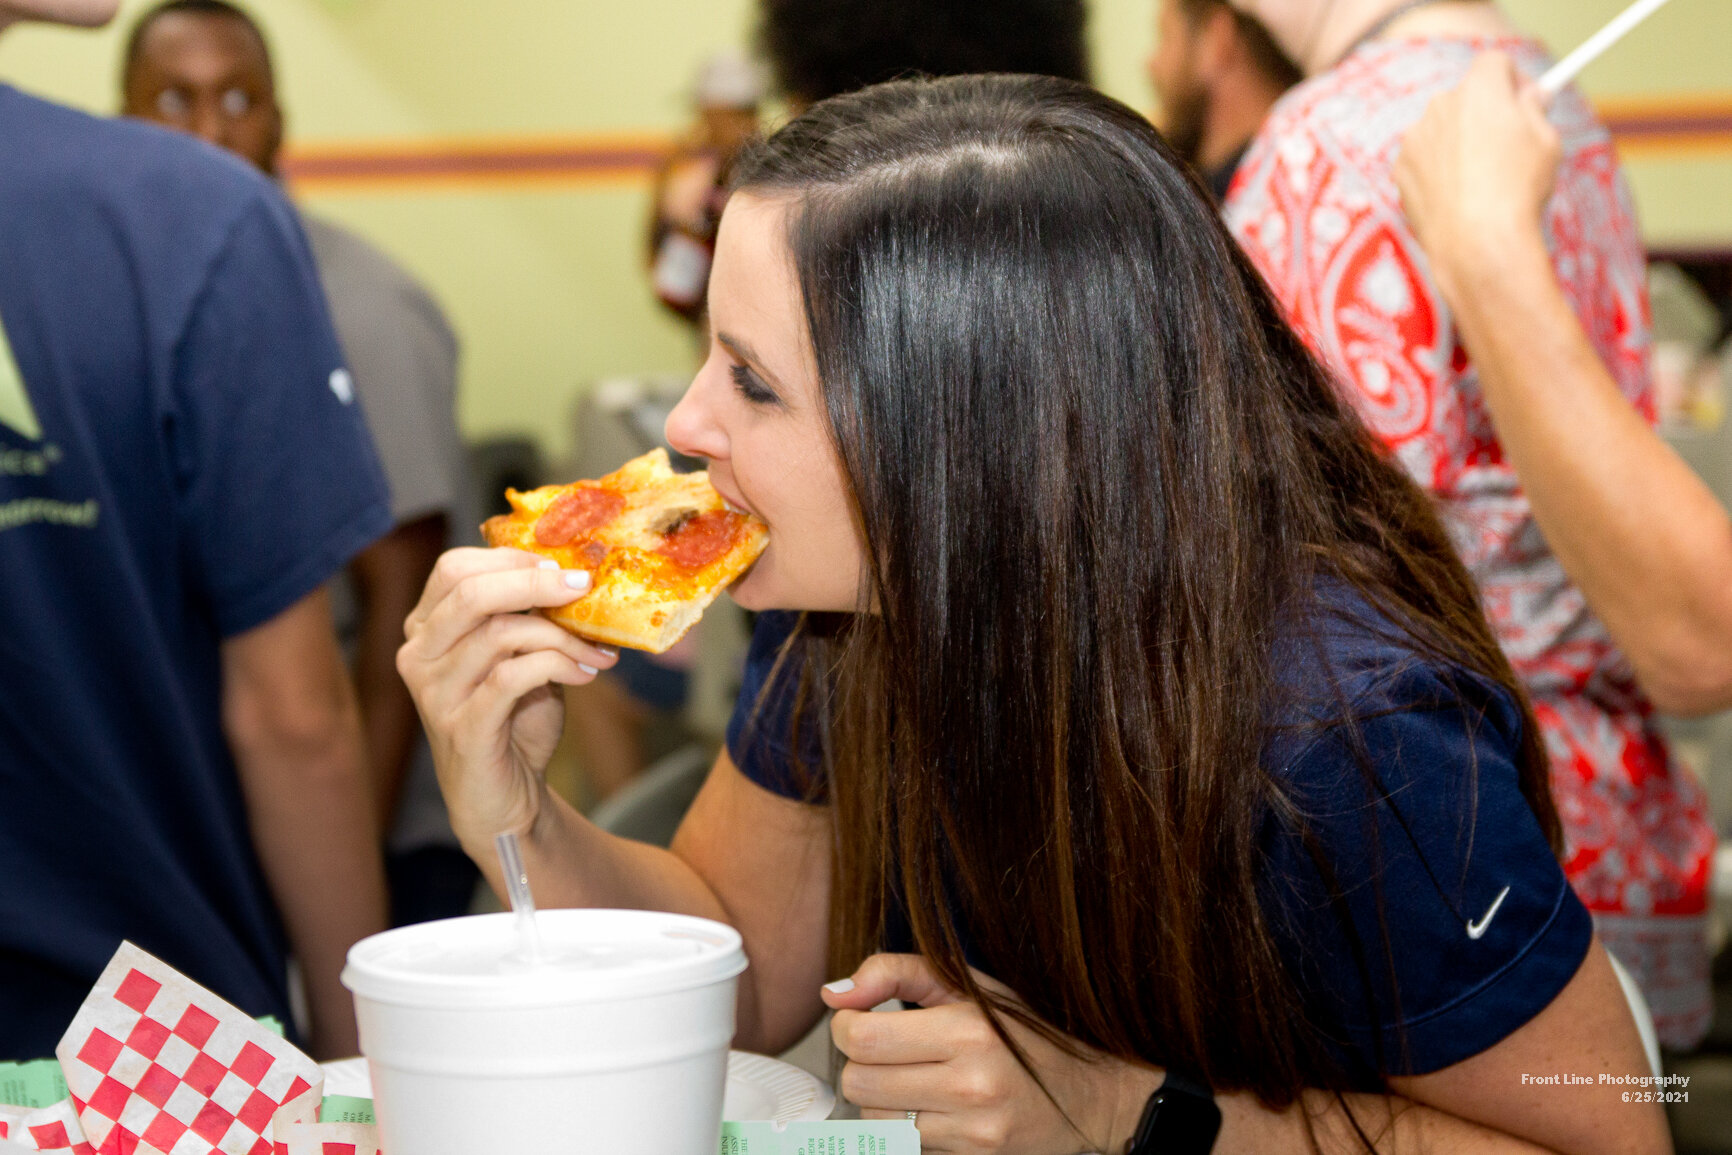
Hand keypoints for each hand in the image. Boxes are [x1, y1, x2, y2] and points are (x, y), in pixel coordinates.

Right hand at [397, 547, 618, 850]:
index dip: (510, 559)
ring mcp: (435, 693)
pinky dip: (559, 665)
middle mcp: (419, 656)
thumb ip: (530, 617)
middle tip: (583, 587)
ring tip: (595, 650)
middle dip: (535, 582)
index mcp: (426, 629)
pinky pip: (512, 677)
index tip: (560, 569)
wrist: (506, 798)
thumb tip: (575, 576)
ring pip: (500, 633)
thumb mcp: (520, 657)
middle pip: (471, 593)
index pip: (454, 568)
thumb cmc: (513, 720)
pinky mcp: (463, 727)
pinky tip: (586, 674)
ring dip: (562, 635)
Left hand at [823, 954, 1161, 1153]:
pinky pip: (903, 1145)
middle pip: (860, 1082)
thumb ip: (896, 973)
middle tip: (887, 1049)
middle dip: (862, 1062)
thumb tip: (834, 993)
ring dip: (881, 1097)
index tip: (861, 1019)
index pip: (863, 1038)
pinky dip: (905, 1126)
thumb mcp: (968, 984)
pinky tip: (932, 1107)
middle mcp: (971, 1086)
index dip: (847, 1026)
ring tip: (913, 1078)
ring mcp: (972, 1134)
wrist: (1089, 1097)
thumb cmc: (1024, 1034)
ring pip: (874, 1119)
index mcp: (969, 1031)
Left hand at [1395, 51, 1560, 295]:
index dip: (1512, 79)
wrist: (1476, 242)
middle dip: (1484, 113)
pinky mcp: (1400, 170)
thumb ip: (1534, 109)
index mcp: (1479, 91)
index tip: (1525, 99)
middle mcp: (1440, 106)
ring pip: (1443, 131)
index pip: (1493, 63)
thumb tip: (1529, 96)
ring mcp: (1415, 139)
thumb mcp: (1545, 141)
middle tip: (1507, 142)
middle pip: (1465, 98)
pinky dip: (1439, 172)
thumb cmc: (1518, 190)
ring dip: (1460, 144)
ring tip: (1484, 181)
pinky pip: (1425, 161)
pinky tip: (1459, 199)